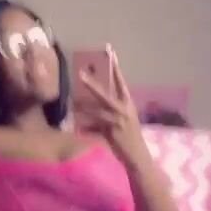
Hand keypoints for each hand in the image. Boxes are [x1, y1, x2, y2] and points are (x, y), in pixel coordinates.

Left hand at [77, 47, 143, 162]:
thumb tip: (98, 104)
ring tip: (72, 104)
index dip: (116, 69)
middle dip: (92, 85)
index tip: (111, 54)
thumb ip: (112, 111)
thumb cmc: (130, 137)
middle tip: (80, 74)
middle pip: (105, 94)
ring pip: (96, 111)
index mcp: (128, 104)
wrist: (137, 156)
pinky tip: (78, 128)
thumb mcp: (124, 120)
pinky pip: (95, 128)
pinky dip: (87, 128)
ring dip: (83, 108)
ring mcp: (118, 121)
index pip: (121, 83)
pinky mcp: (112, 132)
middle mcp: (124, 110)